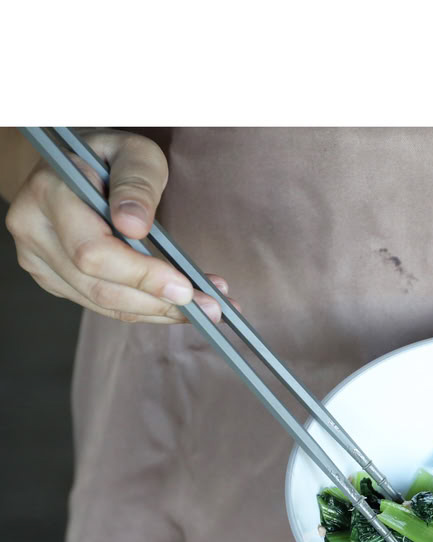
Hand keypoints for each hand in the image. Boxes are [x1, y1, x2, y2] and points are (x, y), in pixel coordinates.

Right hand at [4, 129, 230, 323]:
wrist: (80, 168)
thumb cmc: (111, 158)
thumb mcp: (135, 153)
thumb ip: (138, 183)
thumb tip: (134, 225)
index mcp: (48, 192)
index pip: (92, 251)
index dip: (140, 275)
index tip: (185, 288)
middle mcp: (34, 230)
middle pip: (99, 287)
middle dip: (160, 302)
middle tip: (211, 308)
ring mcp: (40, 260)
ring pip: (104, 304)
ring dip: (160, 311)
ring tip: (205, 308)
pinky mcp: (56, 280)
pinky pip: (105, 306)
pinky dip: (147, 309)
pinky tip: (179, 304)